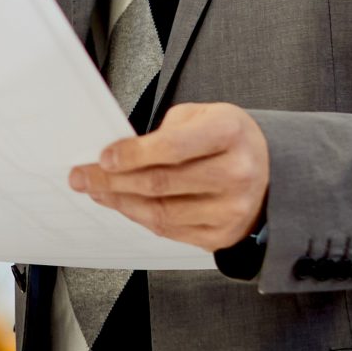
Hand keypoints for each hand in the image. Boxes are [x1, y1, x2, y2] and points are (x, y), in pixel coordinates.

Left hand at [68, 102, 269, 250]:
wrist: (269, 171)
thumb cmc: (226, 138)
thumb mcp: (202, 116)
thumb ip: (163, 133)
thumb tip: (116, 155)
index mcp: (230, 133)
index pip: (173, 147)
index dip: (133, 154)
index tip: (103, 157)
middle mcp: (236, 173)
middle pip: (161, 183)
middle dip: (113, 181)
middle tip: (82, 176)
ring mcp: (232, 209)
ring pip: (161, 212)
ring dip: (120, 202)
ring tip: (96, 190)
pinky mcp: (222, 235)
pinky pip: (170, 231)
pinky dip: (139, 217)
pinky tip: (122, 204)